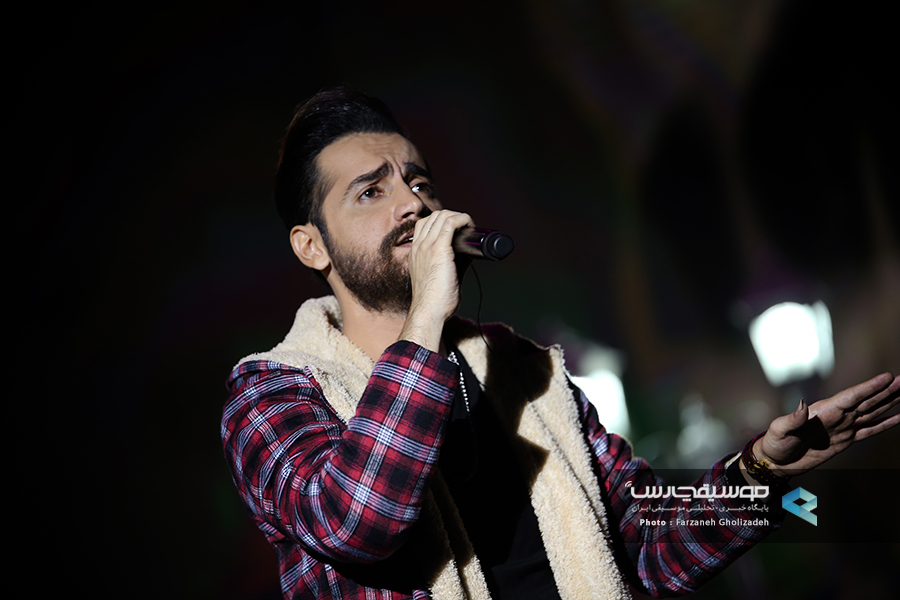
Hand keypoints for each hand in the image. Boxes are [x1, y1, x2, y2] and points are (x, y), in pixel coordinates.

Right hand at [399, 210, 473, 351]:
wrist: (428, 312)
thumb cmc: (434, 300)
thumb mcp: (439, 276)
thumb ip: (453, 262)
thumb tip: (470, 254)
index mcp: (416, 252)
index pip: (426, 224)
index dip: (443, 221)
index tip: (457, 229)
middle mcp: (419, 246)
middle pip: (435, 216)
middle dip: (453, 216)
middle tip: (467, 227)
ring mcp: (427, 246)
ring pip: (442, 216)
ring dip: (459, 217)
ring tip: (470, 226)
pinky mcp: (439, 249)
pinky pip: (450, 223)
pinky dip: (463, 220)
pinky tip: (470, 226)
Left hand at [754, 372, 899, 476]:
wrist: (777, 461)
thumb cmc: (775, 443)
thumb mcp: (779, 430)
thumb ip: (792, 419)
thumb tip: (802, 404)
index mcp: (823, 411)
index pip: (851, 396)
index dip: (869, 387)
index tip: (886, 377)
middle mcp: (837, 416)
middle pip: (866, 401)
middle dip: (886, 391)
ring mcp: (843, 427)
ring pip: (872, 412)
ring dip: (889, 402)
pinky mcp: (846, 440)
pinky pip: (870, 430)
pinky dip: (885, 424)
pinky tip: (899, 417)